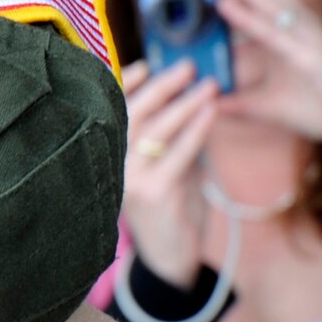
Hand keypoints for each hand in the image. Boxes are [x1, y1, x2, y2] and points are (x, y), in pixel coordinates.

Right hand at [122, 60, 217, 288]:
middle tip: (187, 66)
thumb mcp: (167, 165)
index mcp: (109, 154)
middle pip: (132, 113)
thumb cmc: (170, 207)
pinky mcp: (153, 193)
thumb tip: (194, 96)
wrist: (170, 257)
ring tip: (208, 85)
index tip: (147, 64)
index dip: (126, 83)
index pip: (112, 110)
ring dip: (184, 102)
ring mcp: (130, 179)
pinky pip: (178, 152)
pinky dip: (196, 129)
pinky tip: (211, 112)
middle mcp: (112, 164)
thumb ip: (174, 137)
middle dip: (161, 85)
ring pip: (155, 129)